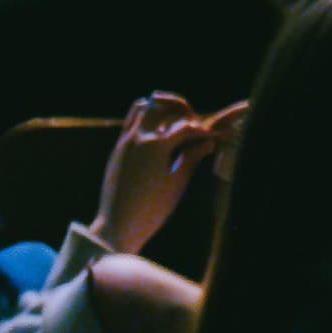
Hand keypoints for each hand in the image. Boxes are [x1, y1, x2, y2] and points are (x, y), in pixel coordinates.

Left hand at [91, 91, 223, 260]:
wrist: (118, 225)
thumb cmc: (151, 210)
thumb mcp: (176, 184)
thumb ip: (191, 158)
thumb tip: (208, 143)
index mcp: (156, 146)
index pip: (186, 127)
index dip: (203, 132)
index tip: (213, 137)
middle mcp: (138, 137)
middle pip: (163, 106)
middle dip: (182, 110)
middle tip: (195, 124)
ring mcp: (125, 140)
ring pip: (142, 106)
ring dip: (160, 108)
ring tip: (175, 120)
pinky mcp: (118, 148)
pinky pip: (130, 120)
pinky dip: (145, 117)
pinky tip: (158, 131)